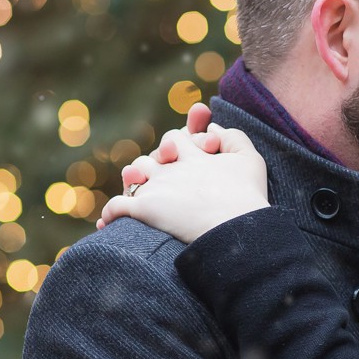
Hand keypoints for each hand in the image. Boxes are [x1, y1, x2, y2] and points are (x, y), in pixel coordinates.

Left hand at [97, 114, 269, 242]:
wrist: (234, 230)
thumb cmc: (247, 198)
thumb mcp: (250, 160)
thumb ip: (233, 137)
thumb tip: (213, 128)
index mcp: (192, 155)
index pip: (175, 138)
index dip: (178, 143)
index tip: (182, 153)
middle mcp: (170, 167)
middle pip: (149, 157)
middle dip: (151, 166)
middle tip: (158, 179)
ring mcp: (155, 187)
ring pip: (131, 177)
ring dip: (132, 183)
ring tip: (136, 195)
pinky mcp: (143, 209)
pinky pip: (116, 207)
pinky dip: (111, 214)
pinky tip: (107, 224)